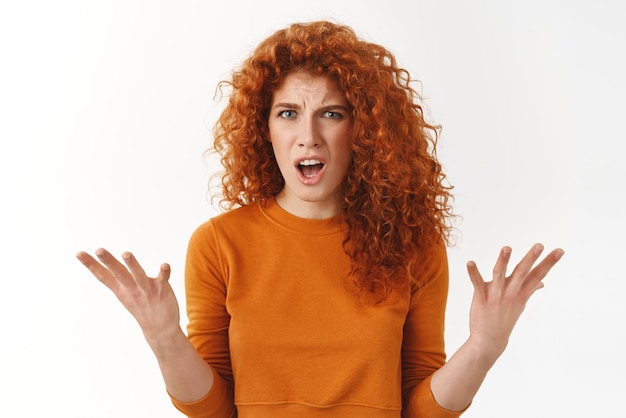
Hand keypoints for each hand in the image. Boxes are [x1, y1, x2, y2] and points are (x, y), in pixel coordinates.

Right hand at [76, 249, 181, 345]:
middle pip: (118, 273)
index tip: (79, 253)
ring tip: (126, 254)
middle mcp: (131, 289)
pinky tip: (165, 265)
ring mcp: (146, 290)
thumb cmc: (141, 307)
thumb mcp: (124, 293)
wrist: (160, 330)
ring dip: (132, 265)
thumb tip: (108, 263)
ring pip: (138, 275)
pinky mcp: (162, 291)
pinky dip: (164, 272)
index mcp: (121, 290)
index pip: (103, 276)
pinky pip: (163, 280)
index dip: (91, 265)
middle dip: (109, 261)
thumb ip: (117, 279)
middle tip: (99, 250)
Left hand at [466, 243, 563, 358]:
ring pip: (500, 274)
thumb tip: (542, 283)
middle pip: (522, 273)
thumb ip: (530, 290)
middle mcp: (511, 293)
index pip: (538, 275)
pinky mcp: (481, 297)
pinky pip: (477, 283)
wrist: (490, 340)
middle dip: (531, 258)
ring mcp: (496, 295)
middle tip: (539, 245)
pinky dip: (473, 272)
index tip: (560, 250)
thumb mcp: (520, 303)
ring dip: (503, 261)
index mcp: (522, 293)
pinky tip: (470, 262)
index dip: (549, 262)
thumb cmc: (505, 318)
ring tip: (507, 248)